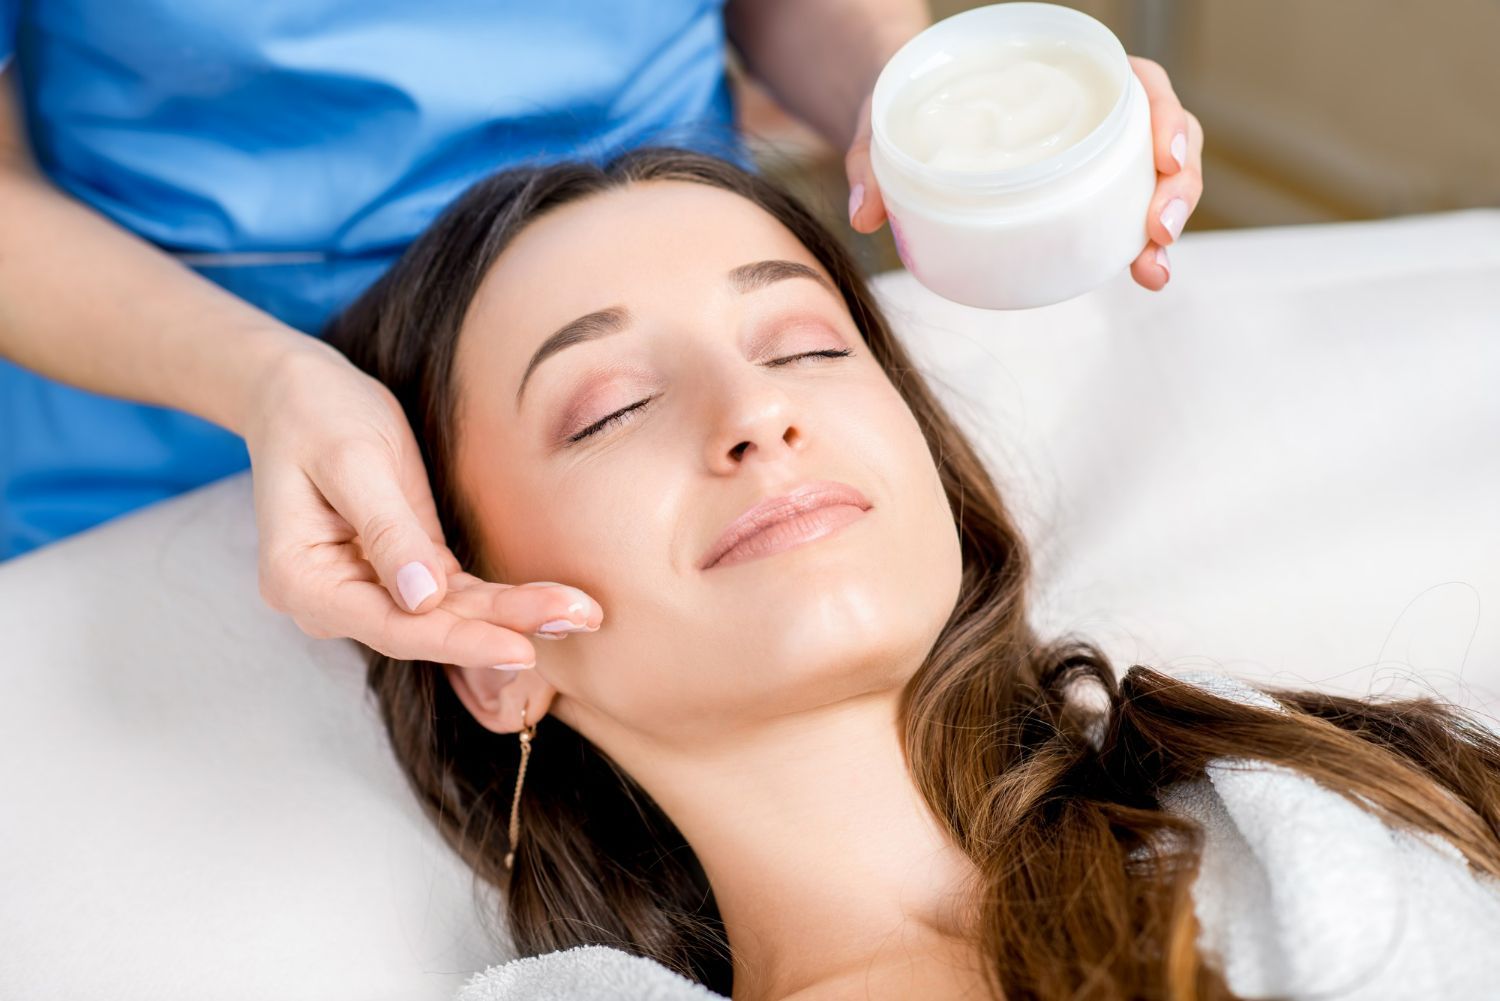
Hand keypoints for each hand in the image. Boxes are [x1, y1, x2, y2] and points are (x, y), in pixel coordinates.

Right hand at [241, 338, 602, 668]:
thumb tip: (423, 600)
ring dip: (514, 616)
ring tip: (582, 612)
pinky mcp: (404, 570)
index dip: (459, 641)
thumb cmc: (317, 413)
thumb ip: (387, 530)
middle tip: (578, 620)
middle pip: (427, 630)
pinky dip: (501, 599)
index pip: (391, 628)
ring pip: (448, 616)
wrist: (299, 390)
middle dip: (504, 629)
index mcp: (301, 582)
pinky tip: (552, 602)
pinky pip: (455, 594)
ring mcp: (368, 590)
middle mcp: (332, 600)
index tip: (519, 647)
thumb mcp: (353, 460)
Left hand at [844, 55, 1204, 290]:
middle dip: (1178, 182)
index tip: (1163, 155)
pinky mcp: (1083, 188)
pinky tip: (1144, 273)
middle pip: (1164, 132)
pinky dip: (1142, 240)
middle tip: (1160, 231)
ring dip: (1169, 217)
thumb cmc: (906, 107)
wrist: (904, 116)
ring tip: (1152, 269)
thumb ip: (873, 161)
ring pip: (1158, 174)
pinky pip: (1129, 206)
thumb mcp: (885, 122)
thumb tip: (865, 215)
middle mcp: (1088, 110)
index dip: (1163, 114)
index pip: (1137, 81)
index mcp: (1058, 75)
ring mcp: (1093, 152)